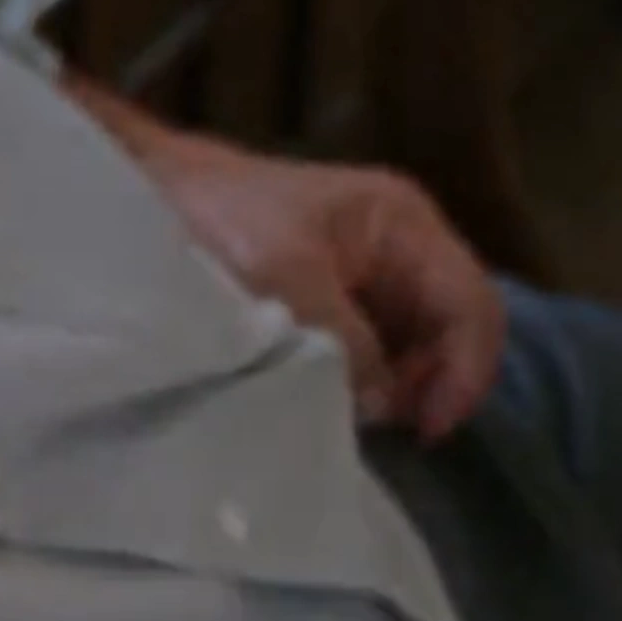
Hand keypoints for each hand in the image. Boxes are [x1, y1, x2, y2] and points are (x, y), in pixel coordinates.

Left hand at [135, 133, 505, 441]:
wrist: (149, 192)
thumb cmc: (217, 218)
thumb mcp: (282, 276)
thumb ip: (342, 339)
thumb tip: (381, 404)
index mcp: (402, 225)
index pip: (473, 305)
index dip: (464, 373)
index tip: (425, 429)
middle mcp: (400, 248)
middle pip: (454, 330)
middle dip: (433, 385)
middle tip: (386, 429)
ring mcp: (369, 273)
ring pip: (417, 346)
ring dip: (398, 388)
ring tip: (357, 417)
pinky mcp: (334, 298)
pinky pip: (375, 348)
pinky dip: (366, 379)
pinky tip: (336, 400)